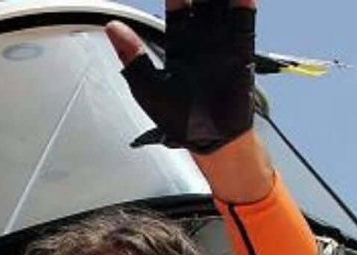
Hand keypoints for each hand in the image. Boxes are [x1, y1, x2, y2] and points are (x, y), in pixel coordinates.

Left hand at [110, 1, 256, 155]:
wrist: (211, 139)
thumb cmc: (180, 121)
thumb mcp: (147, 87)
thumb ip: (131, 55)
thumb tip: (112, 28)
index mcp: (179, 47)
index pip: (178, 8)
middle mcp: (202, 42)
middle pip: (203, 2)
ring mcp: (222, 44)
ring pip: (222, 6)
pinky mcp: (242, 50)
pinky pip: (243, 20)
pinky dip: (242, 3)